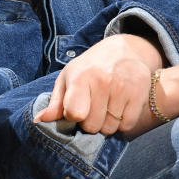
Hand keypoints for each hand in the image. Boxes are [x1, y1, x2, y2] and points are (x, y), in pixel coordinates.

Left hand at [37, 34, 158, 133]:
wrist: (124, 50)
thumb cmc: (90, 67)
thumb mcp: (68, 78)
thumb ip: (55, 102)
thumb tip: (39, 120)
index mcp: (81, 77)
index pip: (75, 113)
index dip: (74, 116)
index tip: (76, 108)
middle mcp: (104, 81)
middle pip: (93, 126)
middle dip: (90, 121)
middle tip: (93, 106)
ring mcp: (124, 88)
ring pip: (110, 128)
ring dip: (106, 123)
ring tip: (106, 106)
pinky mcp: (140, 93)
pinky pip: (127, 125)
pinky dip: (122, 123)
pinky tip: (119, 108)